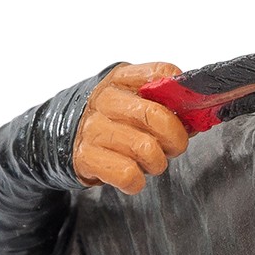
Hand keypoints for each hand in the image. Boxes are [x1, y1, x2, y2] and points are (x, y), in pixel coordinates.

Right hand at [72, 63, 188, 193]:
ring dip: (157, 163)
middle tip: (174, 147)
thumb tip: (197, 118)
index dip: (182, 93)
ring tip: (150, 162)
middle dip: (176, 138)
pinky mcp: (85, 156)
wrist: (57, 141)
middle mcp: (105, 99)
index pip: (160, 73)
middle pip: (157, 116)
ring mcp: (93, 128)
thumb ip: (161, 103)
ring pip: (147, 149)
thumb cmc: (108, 122)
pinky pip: (127, 174)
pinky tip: (132, 176)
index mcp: (120, 79)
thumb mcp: (129, 101)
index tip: (189, 111)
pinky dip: (137, 181)